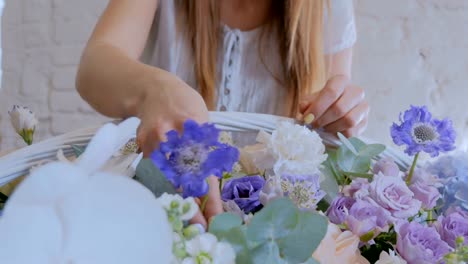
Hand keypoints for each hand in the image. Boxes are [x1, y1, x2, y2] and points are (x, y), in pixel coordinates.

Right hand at [135, 71, 222, 228]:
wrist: (152, 88)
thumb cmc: (184, 104)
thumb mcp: (203, 121)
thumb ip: (206, 150)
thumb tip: (209, 186)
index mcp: (198, 130)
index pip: (206, 171)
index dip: (210, 198)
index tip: (215, 218)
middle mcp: (176, 136)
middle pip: (184, 180)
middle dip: (191, 206)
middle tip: (197, 225)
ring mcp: (156, 141)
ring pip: (166, 179)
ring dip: (175, 199)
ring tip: (181, 216)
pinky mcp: (142, 144)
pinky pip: (154, 170)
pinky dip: (162, 183)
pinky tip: (166, 193)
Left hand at [300, 75, 368, 136]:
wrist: (336, 106)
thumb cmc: (322, 102)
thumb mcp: (311, 100)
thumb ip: (306, 103)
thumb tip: (304, 107)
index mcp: (341, 81)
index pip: (331, 92)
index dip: (318, 107)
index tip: (307, 118)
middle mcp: (356, 92)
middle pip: (340, 109)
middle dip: (323, 120)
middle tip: (313, 125)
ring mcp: (363, 107)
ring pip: (349, 121)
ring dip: (331, 128)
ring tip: (323, 128)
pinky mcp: (365, 122)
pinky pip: (352, 132)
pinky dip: (339, 134)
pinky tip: (332, 131)